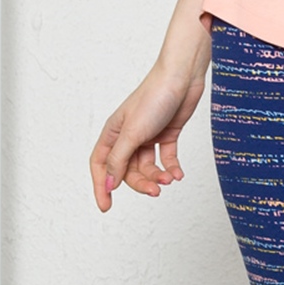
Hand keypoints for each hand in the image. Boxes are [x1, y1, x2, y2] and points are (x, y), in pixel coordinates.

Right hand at [89, 61, 207, 211]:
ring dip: (158, 176)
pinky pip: (165, 158)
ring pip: (147, 166)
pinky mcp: (167, 134)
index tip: (106, 207)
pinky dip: (171, 168)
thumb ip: (119, 160)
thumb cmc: (154, 97)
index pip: (100, 165)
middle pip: (127, 170)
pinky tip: (178, 174)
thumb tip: (108, 184)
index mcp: (113, 133)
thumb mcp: (133, 133)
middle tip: (155, 191)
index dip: (101, 186)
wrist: (183, 77)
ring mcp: (148, 135)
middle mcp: (128, 136)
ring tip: (170, 179)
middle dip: (140, 183)